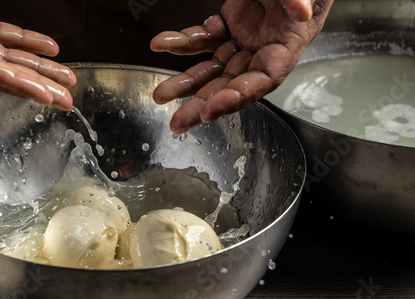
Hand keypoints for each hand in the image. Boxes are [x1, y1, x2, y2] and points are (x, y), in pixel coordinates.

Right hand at [0, 0, 75, 109]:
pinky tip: (50, 48)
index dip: (17, 86)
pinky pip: (4, 39)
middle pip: (3, 74)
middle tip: (66, 100)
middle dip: (37, 88)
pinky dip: (27, 43)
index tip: (44, 96)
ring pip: (9, 58)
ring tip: (66, 78)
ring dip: (39, 69)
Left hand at [151, 0, 333, 133]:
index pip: (259, 82)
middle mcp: (261, 51)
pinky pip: (203, 38)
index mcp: (285, 48)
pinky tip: (164, 43)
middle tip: (178, 123)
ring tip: (161, 95)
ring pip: (211, 68)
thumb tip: (301, 11)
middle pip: (228, 86)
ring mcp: (243, 40)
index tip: (210, 110)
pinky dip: (183, 42)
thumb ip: (301, 1)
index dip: (235, 98)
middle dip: (201, 105)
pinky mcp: (229, 25)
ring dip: (185, 82)